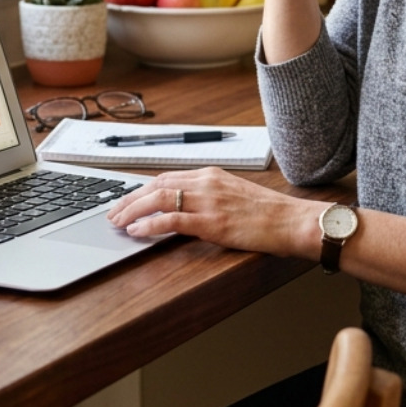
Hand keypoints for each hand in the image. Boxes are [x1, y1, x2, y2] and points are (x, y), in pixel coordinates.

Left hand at [105, 166, 322, 257]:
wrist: (292, 221)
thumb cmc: (269, 214)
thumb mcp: (235, 196)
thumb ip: (210, 198)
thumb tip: (186, 209)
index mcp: (211, 175)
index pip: (166, 177)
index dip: (142, 189)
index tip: (127, 199)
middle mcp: (206, 183)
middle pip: (156, 185)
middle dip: (130, 199)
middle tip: (113, 212)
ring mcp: (208, 201)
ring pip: (158, 199)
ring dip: (133, 211)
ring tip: (118, 222)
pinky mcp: (211, 222)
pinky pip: (171, 220)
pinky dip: (149, 225)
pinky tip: (136, 231)